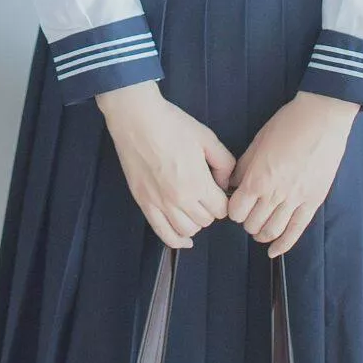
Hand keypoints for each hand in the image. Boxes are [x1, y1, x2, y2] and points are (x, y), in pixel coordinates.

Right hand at [95, 80, 233, 250]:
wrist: (137, 120)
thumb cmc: (172, 125)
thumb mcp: (207, 138)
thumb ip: (224, 163)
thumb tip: (225, 183)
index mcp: (198, 183)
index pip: (221, 209)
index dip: (223, 200)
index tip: (218, 191)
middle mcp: (180, 199)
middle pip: (205, 220)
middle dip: (209, 209)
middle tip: (205, 194)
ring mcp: (160, 203)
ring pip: (187, 230)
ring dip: (195, 222)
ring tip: (193, 207)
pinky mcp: (144, 203)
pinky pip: (163, 233)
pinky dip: (176, 241)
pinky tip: (185, 240)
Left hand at [226, 90, 358, 256]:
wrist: (321, 119)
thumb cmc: (286, 125)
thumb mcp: (256, 143)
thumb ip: (243, 167)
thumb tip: (232, 184)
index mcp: (257, 178)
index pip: (236, 211)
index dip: (233, 211)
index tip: (235, 206)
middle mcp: (275, 193)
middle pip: (252, 224)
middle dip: (246, 223)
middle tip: (248, 216)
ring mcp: (296, 199)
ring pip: (272, 231)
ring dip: (261, 235)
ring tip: (259, 231)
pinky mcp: (313, 201)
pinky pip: (297, 230)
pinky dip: (283, 245)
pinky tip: (274, 251)